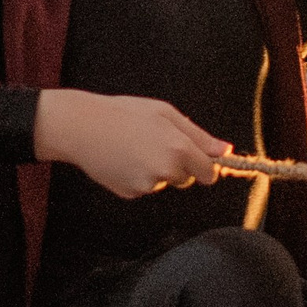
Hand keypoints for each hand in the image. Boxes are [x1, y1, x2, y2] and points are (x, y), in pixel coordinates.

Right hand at [32, 89, 229, 197]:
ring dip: (155, 171)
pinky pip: (143, 188)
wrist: (81, 127)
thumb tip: (225, 150)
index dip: (205, 167)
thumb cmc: (123, 114)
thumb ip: (199, 135)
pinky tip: (123, 159)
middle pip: (186, 179)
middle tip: (153, 143)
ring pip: (163, 183)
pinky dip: (137, 177)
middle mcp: (166, 170)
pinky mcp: (130, 193)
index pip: (209, 173)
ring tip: (133, 148)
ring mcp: (147, 185)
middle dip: (177, 166)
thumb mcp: (165, 113)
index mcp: (178, 148)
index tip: (198, 161)